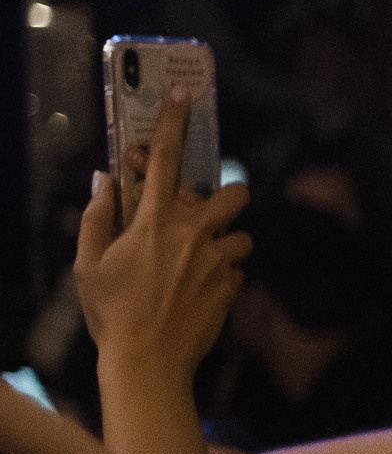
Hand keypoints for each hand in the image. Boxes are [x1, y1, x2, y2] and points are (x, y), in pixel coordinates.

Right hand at [75, 87, 250, 388]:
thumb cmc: (111, 312)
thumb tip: (104, 180)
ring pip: (241, 235)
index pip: (163, 158)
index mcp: (154, 221)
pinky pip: (237, 269)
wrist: (149, 361)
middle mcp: (193, 234)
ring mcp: (218, 260)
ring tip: (200, 263)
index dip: (173, 121)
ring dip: (225, 243)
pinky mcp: (233, 286)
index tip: (184, 92)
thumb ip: (98, 217)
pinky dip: (223, 275)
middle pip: (234, 193)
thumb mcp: (88, 264)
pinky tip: (199, 292)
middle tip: (206, 214)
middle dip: (227, 197)